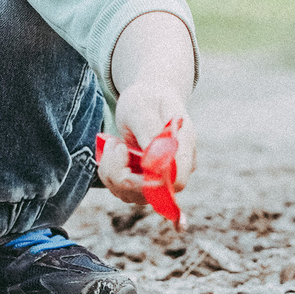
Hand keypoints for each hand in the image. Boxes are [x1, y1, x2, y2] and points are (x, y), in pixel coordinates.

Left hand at [98, 85, 194, 206]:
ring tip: (113, 144)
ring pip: (132, 194)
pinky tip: (114, 152)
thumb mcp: (142, 107)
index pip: (176, 180)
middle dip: (121, 172)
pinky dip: (110, 172)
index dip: (149, 179)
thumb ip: (149, 131)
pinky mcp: (145, 181)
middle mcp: (176, 167)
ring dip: (112, 171)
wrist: (147, 99)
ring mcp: (161, 177)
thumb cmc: (147, 99)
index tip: (126, 152)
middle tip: (114, 144)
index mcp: (184, 145)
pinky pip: (122, 190)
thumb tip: (154, 162)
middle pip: (151, 193)